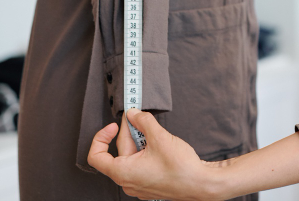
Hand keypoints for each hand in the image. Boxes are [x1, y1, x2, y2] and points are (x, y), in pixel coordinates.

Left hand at [87, 108, 226, 200]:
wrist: (202, 184)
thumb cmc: (181, 168)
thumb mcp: (159, 137)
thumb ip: (143, 121)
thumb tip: (133, 114)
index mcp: (123, 172)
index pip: (96, 157)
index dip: (101, 137)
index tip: (115, 125)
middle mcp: (128, 182)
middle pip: (120, 151)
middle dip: (130, 132)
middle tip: (141, 118)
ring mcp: (139, 185)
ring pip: (131, 157)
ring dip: (140, 142)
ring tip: (155, 134)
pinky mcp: (149, 184)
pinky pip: (140, 165)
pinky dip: (146, 152)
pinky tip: (159, 145)